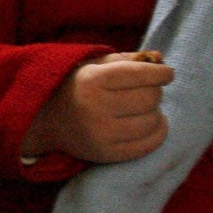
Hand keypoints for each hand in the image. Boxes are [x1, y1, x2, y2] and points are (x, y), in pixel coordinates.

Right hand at [20, 50, 173, 162]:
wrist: (45, 119)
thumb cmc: (77, 86)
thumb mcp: (94, 65)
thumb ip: (127, 59)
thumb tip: (160, 59)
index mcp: (92, 80)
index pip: (141, 74)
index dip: (161, 73)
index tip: (167, 73)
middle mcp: (95, 108)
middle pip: (150, 98)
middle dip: (155, 92)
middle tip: (148, 91)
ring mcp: (100, 134)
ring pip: (152, 122)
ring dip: (156, 113)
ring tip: (145, 108)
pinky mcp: (105, 154)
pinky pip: (147, 145)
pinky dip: (157, 133)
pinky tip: (150, 124)